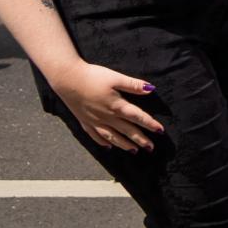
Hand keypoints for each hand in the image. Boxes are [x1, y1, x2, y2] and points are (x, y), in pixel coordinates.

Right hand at [48, 62, 164, 151]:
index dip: (150, 124)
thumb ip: (133, 85)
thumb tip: (151, 89)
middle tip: (151, 148)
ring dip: (124, 144)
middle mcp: (107, 116)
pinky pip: (95, 135)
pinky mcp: (84, 121)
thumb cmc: (92, 76)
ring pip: (112, 136)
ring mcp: (94, 121)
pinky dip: (103, 142)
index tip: (161, 131)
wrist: (67, 79)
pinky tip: (108, 146)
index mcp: (117, 105)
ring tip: (134, 151)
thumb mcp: (115, 77)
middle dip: (140, 139)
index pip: (137, 116)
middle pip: (127, 130)